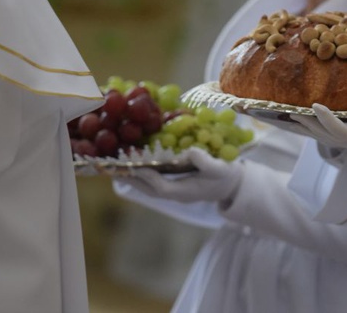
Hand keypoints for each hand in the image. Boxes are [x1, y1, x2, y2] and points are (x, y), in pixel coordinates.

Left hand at [121, 147, 242, 203]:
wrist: (233, 186)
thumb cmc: (227, 176)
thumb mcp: (221, 168)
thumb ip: (206, 161)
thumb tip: (188, 152)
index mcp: (187, 191)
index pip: (162, 186)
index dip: (148, 176)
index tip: (136, 165)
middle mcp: (177, 194)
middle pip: (149, 190)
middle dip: (132, 180)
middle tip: (113, 169)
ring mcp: (176, 192)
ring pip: (149, 188)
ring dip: (133, 179)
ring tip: (117, 169)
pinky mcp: (176, 187)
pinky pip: (154, 184)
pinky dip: (143, 177)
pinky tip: (135, 167)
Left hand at [291, 94, 346, 164]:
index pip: (339, 130)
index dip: (325, 119)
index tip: (314, 105)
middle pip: (321, 134)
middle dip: (303, 123)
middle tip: (284, 111)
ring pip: (321, 135)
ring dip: (303, 127)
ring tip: (284, 117)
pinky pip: (328, 134)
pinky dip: (313, 127)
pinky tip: (305, 120)